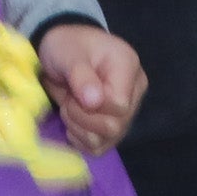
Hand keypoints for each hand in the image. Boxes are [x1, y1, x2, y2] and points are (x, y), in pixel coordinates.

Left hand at [38, 24, 146, 156]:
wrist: (62, 52)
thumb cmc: (67, 47)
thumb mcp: (68, 54)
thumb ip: (81, 75)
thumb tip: (95, 102)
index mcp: (128, 67)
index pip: (118, 105)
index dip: (91, 106)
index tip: (72, 92)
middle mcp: (134, 92)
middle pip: (115, 126)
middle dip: (82, 118)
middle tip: (69, 100)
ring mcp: (126, 112)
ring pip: (108, 140)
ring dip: (79, 129)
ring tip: (70, 108)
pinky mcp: (114, 127)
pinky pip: (100, 148)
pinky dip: (81, 140)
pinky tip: (73, 123)